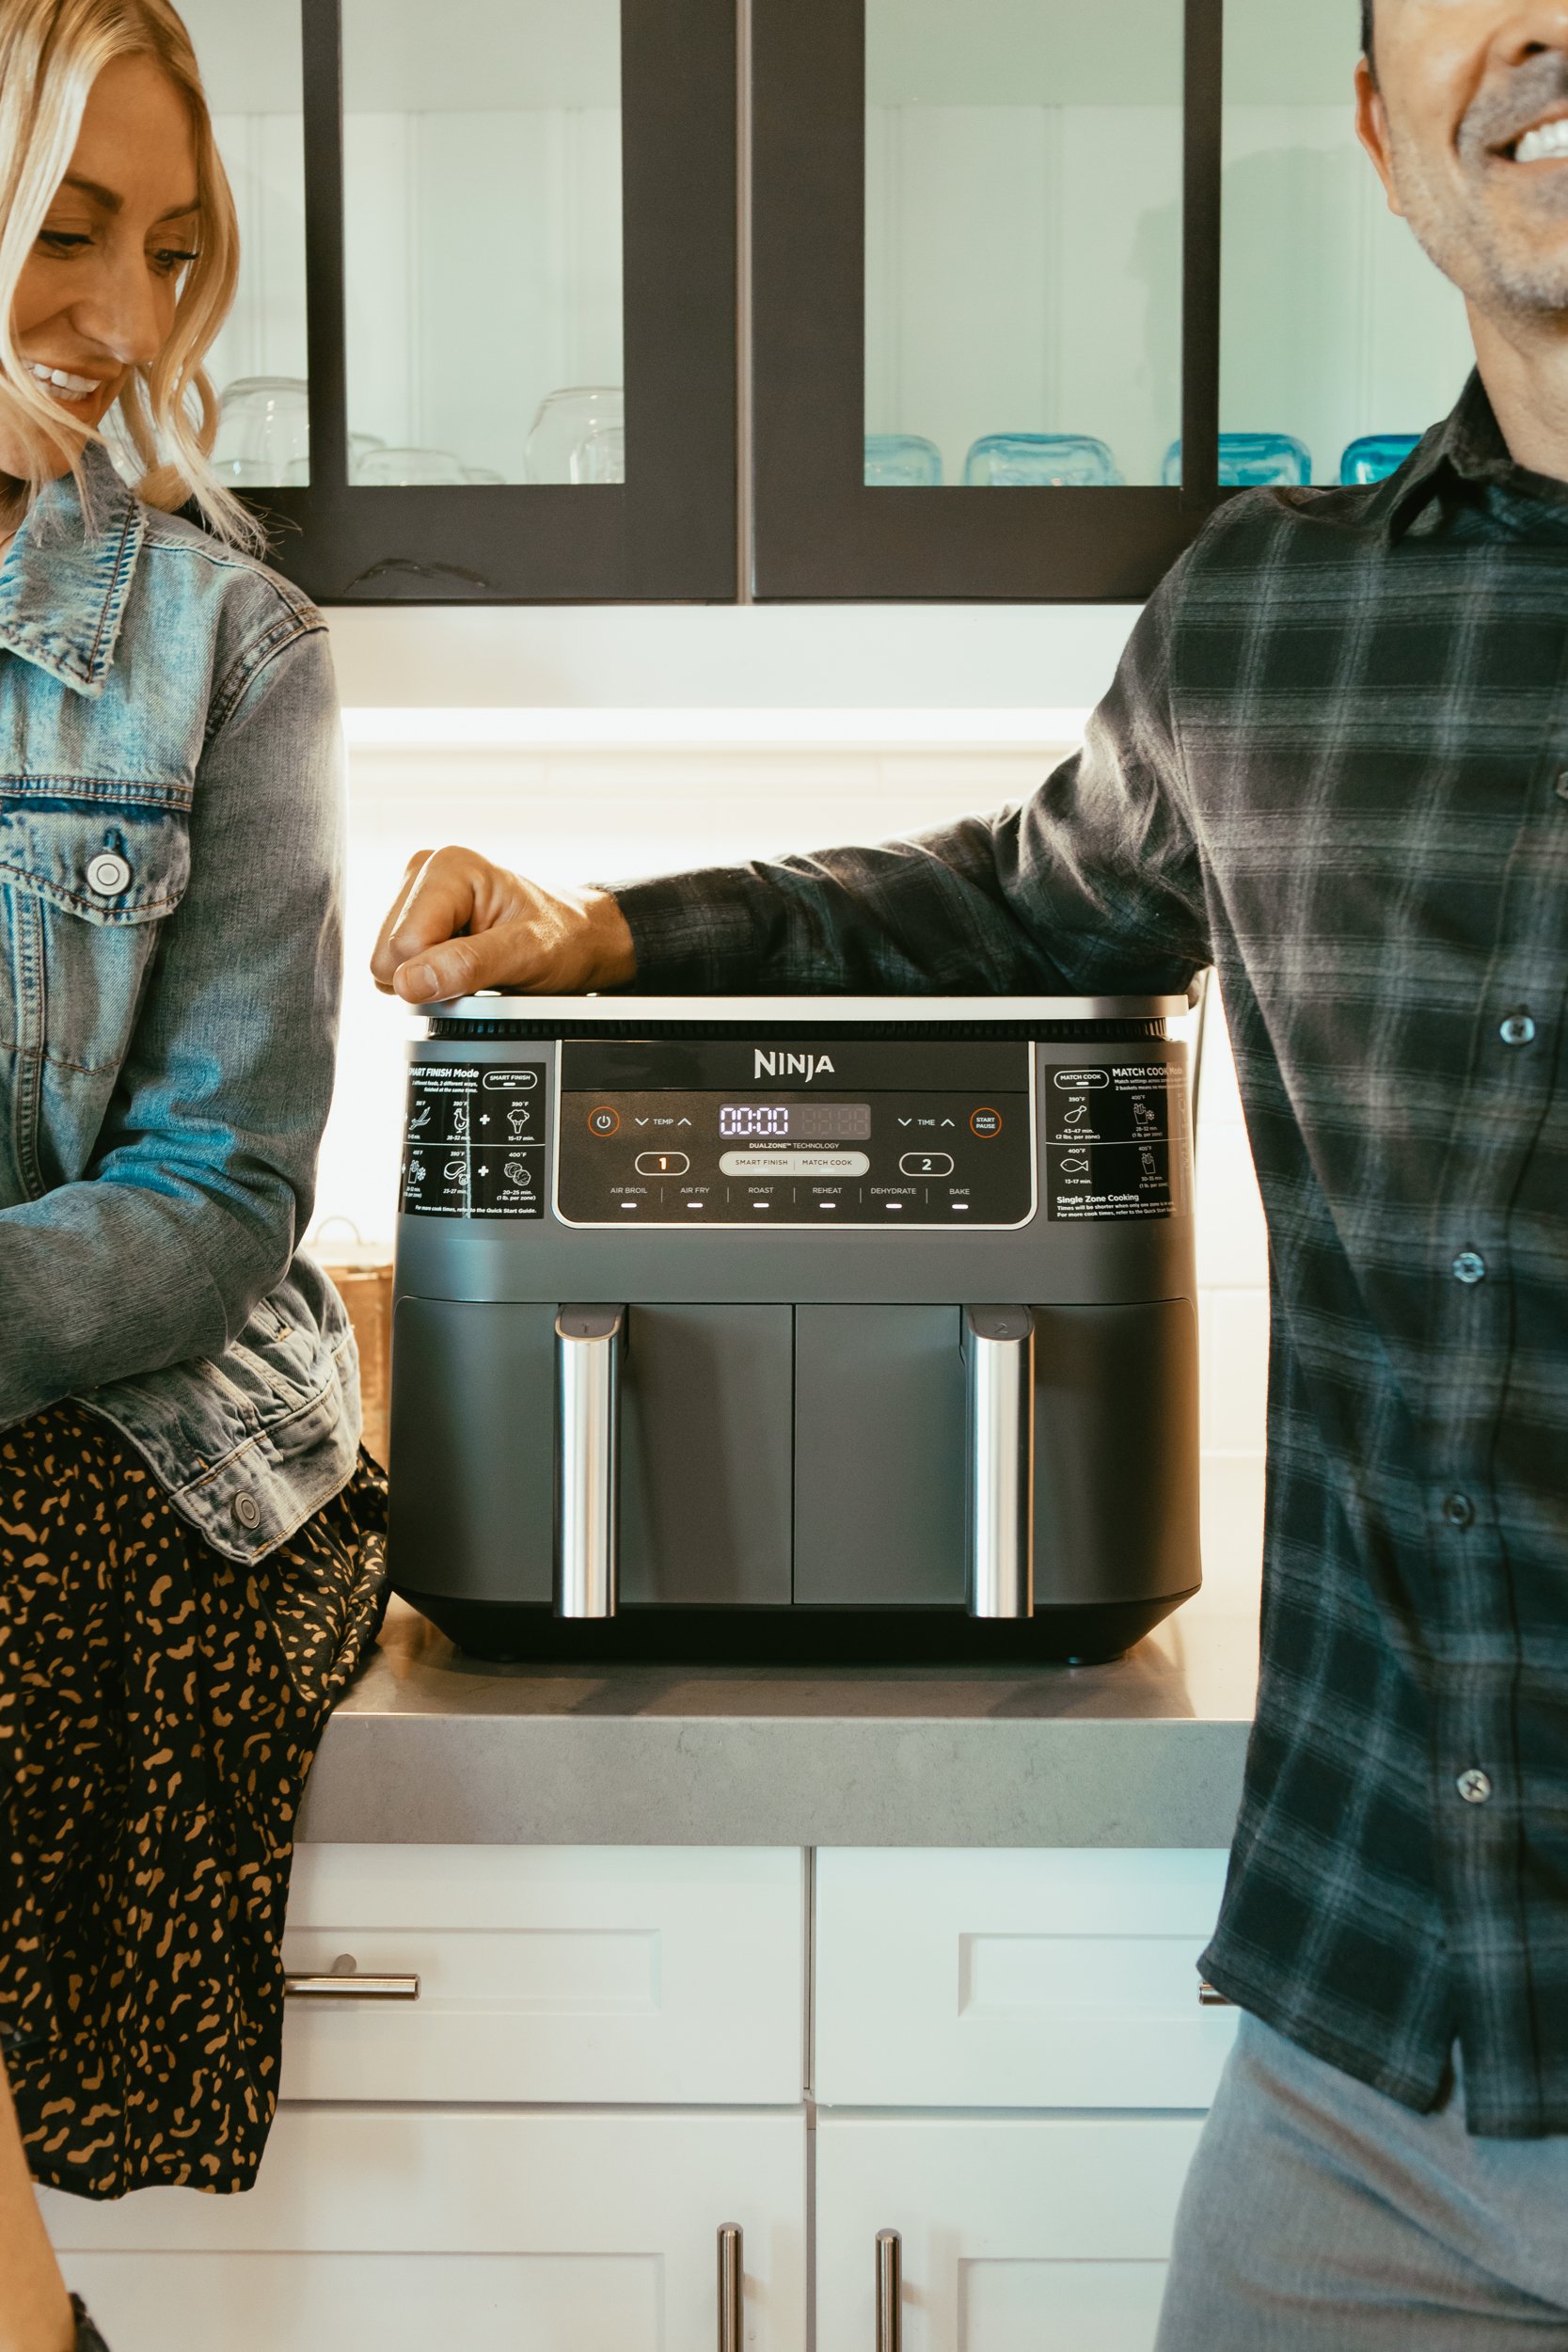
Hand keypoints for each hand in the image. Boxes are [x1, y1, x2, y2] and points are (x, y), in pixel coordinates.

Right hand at [370, 847, 636, 1003]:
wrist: (581, 938)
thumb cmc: (564, 938)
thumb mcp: (527, 954)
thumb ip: (467, 965)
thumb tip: (409, 980)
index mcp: (448, 867)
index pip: (402, 945)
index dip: (438, 973)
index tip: (483, 967)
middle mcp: (424, 873)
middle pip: (386, 956)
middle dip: (432, 975)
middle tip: (481, 966)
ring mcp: (415, 896)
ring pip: (387, 965)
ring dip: (432, 976)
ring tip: (475, 960)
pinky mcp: (413, 918)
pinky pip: (397, 967)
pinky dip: (430, 975)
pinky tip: (461, 960)